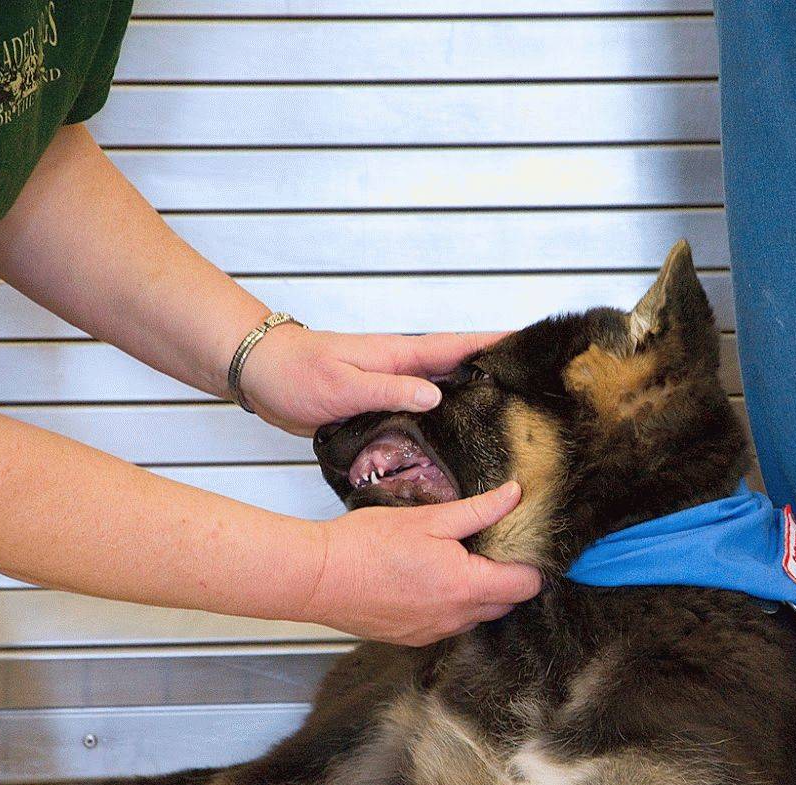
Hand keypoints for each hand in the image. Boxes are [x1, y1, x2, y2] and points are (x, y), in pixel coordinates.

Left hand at [239, 326, 507, 435]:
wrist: (260, 374)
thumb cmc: (295, 374)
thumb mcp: (342, 386)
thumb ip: (389, 390)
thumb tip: (435, 395)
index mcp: (399, 355)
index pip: (457, 345)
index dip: (495, 343)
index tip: (530, 342)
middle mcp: (402, 367)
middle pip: (460, 364)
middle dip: (496, 368)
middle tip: (535, 384)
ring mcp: (393, 384)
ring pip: (444, 387)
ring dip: (474, 393)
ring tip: (510, 411)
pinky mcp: (381, 403)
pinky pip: (422, 407)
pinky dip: (444, 413)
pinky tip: (456, 432)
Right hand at [304, 481, 542, 644]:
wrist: (318, 578)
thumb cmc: (366, 546)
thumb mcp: (429, 518)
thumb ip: (479, 510)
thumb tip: (514, 496)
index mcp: (466, 586)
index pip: (527, 585)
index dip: (529, 563)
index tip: (518, 544)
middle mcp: (456, 617)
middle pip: (506, 603)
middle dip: (505, 578)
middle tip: (484, 548)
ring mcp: (434, 632)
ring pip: (477, 616)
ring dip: (477, 594)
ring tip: (452, 562)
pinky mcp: (414, 638)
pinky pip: (449, 625)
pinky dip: (450, 606)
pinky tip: (427, 581)